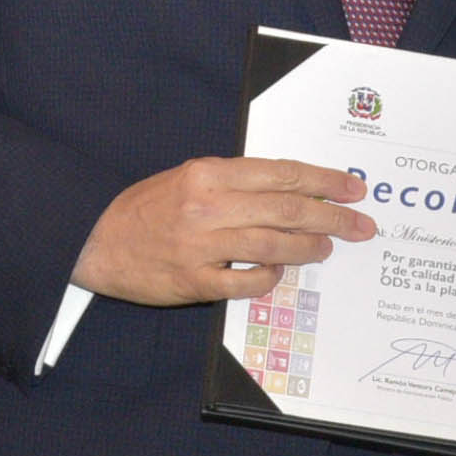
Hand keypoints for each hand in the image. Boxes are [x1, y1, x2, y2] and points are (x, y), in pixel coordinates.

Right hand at [75, 158, 373, 303]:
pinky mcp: (195, 281)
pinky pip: (247, 282)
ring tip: (326, 248)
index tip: (353, 189)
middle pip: (289, 210)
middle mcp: (209, 206)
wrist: (95, 240)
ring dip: (309, 248)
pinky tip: (279, 272)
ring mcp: (202, 245)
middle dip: (333, 217)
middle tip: (360, 226)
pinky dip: (269, 277)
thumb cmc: (145, 209)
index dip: (325, 181)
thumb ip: (235, 182)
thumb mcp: (189, 178)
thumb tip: (290, 190)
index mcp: (210, 173)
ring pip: (274, 245)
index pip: (283, 174)